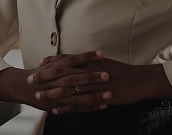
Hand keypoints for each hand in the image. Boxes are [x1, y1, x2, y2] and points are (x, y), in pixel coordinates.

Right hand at [0, 51, 111, 113]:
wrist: (22, 88)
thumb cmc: (39, 74)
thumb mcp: (50, 64)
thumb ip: (63, 60)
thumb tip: (80, 56)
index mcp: (55, 68)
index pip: (73, 60)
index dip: (87, 57)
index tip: (102, 54)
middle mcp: (55, 81)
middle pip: (76, 78)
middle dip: (92, 77)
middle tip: (108, 74)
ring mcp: (57, 95)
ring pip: (77, 96)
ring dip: (94, 95)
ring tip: (110, 93)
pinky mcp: (59, 106)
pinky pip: (76, 108)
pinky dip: (89, 108)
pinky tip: (102, 105)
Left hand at [37, 53, 171, 111]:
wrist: (141, 80)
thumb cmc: (124, 72)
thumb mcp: (105, 63)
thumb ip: (91, 63)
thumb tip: (81, 62)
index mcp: (90, 62)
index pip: (67, 60)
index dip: (52, 62)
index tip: (39, 63)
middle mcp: (89, 72)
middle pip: (62, 73)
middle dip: (45, 76)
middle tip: (30, 79)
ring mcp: (93, 85)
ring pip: (67, 89)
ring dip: (51, 93)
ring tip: (38, 97)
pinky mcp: (98, 97)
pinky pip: (79, 104)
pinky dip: (66, 108)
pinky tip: (56, 111)